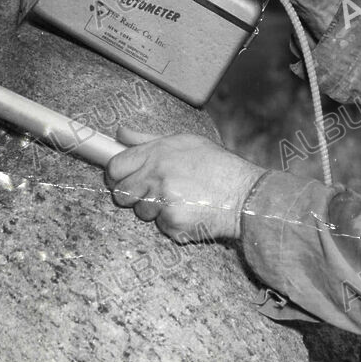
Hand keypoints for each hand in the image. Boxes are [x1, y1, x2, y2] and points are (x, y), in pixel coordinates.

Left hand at [104, 127, 265, 241]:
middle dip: (133, 195)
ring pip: (140, 213)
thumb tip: (120, 134)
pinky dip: (172, 223)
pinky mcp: (171, 223)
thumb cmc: (218, 166)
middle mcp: (157, 176)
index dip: (117, 174)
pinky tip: (190, 212)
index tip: (124, 177)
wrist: (245, 194)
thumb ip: (148, 140)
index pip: (115, 166)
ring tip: (181, 200)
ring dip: (155, 210)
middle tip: (154, 191)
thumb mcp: (186, 142)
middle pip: (121, 194)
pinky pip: (160, 227)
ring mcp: (163, 202)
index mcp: (158, 152)